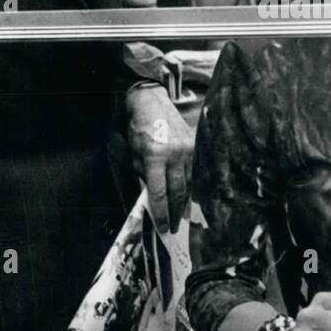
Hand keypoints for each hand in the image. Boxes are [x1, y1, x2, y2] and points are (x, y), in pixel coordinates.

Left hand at [126, 83, 193, 231]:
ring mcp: (188, 148)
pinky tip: (191, 198)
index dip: (161, 214)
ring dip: (185, 203)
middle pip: (178, 192)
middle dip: (174, 214)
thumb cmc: (138, 129)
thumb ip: (144, 177)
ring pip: (190, 184)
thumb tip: (154, 199)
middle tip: (173, 228)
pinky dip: (193, 187)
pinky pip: (196, 171)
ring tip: (182, 218)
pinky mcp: (195, 145)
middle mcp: (175, 153)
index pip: (160, 193)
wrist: (150, 102)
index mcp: (155, 156)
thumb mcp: (134, 156)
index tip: (162, 228)